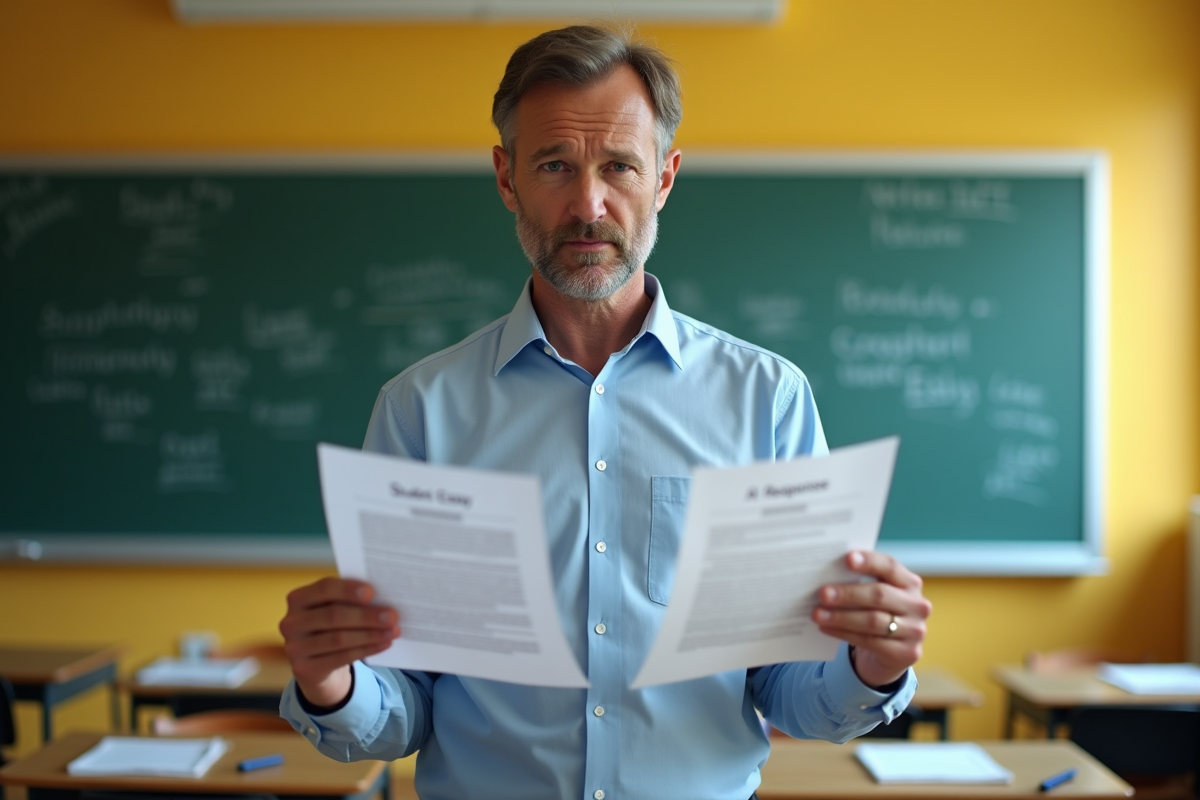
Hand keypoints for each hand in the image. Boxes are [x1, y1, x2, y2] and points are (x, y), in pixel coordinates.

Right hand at [279, 577, 399, 708]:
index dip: (348, 589)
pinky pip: (341, 658)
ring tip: (393, 631)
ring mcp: (294, 647)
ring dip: (370, 634)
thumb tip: (383, 597)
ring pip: (339, 639)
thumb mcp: (333, 609)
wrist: (315, 664)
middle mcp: (291, 622)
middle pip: (333, 615)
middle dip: (366, 616)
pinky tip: (384, 644)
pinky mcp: (303, 669)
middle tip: (392, 616)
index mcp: (298, 598)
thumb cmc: (330, 626)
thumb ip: (349, 601)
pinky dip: (366, 650)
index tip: (372, 592)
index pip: (324, 588)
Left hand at [813, 550, 930, 688]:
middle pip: (879, 595)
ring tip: (818, 614)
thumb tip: (828, 571)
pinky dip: (844, 633)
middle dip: (848, 594)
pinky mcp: (907, 653)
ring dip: (841, 617)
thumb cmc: (877, 613)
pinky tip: (826, 628)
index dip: (870, 561)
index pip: (890, 566)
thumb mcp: (875, 596)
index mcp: (910, 583)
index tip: (847, 558)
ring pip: (873, 621)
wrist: (891, 653)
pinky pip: (870, 641)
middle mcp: (918, 605)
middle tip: (823, 594)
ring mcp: (915, 630)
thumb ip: (861, 581)